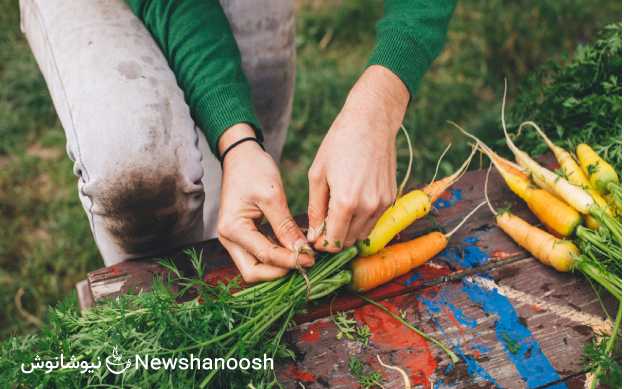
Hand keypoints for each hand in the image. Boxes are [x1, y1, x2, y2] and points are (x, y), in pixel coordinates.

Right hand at [217, 124, 313, 282]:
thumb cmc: (254, 170)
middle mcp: (228, 239)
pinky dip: (275, 256)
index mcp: (232, 228)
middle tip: (305, 263)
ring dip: (278, 266)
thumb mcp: (272, 196)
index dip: (290, 260)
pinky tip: (293, 249)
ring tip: (302, 257)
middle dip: (279, 271)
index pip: (265, 255)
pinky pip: (258, 255)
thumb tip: (301, 250)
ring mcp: (233, 239)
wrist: (241, 156)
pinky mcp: (242, 236)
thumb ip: (285, 226)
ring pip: (255, 267)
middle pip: (253, 272)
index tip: (311, 258)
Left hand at [307, 65, 409, 251]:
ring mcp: (383, 204)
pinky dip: (361, 220)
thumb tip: (313, 236)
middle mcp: (368, 207)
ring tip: (335, 213)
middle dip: (333, 239)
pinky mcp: (391, 198)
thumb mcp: (317, 175)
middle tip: (322, 224)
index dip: (320, 244)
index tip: (313, 236)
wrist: (372, 122)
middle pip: (348, 241)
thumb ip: (315, 209)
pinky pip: (373, 221)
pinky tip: (351, 202)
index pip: (333, 242)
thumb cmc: (339, 144)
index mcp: (346, 202)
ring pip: (362, 234)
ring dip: (348, 231)